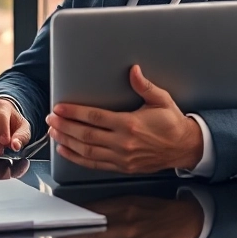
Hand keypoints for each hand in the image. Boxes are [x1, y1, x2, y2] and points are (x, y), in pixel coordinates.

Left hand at [46, 65, 202, 173]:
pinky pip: (94, 164)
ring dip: (67, 141)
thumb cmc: (172, 123)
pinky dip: (77, 158)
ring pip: (87, 151)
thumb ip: (144, 86)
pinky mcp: (122, 167)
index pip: (94, 117)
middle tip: (51, 119)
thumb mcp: (161, 100)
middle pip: (86, 135)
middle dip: (65, 126)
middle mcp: (123, 142)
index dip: (74, 112)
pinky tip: (65, 151)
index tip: (60, 108)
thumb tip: (134, 70)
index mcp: (130, 124)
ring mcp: (122, 157)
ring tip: (53, 132)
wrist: (185, 148)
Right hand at [51, 195, 204, 237]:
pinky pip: (100, 204)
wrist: (183, 217)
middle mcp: (123, 232)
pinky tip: (74, 212)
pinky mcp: (124, 200)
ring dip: (74, 225)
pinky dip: (85, 209)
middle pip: (90, 237)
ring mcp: (123, 214)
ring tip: (58, 229)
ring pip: (92, 220)